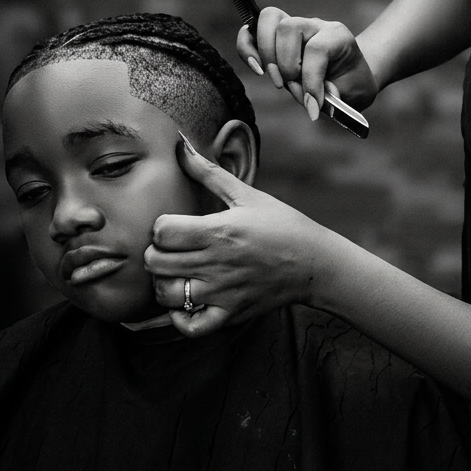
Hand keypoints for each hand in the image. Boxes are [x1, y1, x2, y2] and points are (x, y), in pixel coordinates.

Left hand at [145, 136, 334, 336]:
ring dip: (163, 283)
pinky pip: (190, 326)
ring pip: (166, 294)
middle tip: (169, 249)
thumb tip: (180, 145)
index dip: (160, 227)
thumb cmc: (282, 224)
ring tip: (175, 273)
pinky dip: (179, 318)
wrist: (315, 263)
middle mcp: (216, 264)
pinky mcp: (230, 314)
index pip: (162, 232)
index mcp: (219, 231)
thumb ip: (209, 172)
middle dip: (154, 254)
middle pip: (156, 263)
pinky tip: (184, 303)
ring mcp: (222, 293)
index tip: (172, 226)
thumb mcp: (247, 194)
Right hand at [237, 7, 378, 117]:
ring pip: (268, 20)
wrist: (352, 76)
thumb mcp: (354, 93)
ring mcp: (294, 27)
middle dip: (286, 65)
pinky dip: (248, 49)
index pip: (316, 49)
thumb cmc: (352, 83)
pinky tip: (257, 69)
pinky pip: (252, 31)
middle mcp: (314, 25)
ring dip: (267, 56)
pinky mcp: (275, 37)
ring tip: (278, 82)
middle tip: (293, 88)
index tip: (313, 106)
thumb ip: (335, 95)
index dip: (311, 80)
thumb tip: (311, 97)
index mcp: (337, 36)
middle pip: (288, 27)